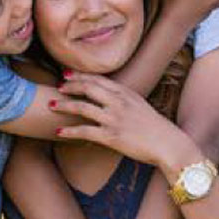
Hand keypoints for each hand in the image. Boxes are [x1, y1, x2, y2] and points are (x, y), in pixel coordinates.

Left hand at [53, 74, 201, 177]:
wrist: (168, 144)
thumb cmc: (156, 127)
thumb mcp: (140, 105)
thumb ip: (124, 98)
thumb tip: (109, 96)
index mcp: (125, 92)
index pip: (98, 79)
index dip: (80, 76)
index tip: (67, 74)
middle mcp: (118, 102)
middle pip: (87, 88)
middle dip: (69, 86)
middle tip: (57, 87)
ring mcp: (113, 119)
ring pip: (81, 107)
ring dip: (63, 105)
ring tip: (51, 105)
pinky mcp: (111, 136)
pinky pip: (84, 131)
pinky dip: (69, 131)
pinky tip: (59, 131)